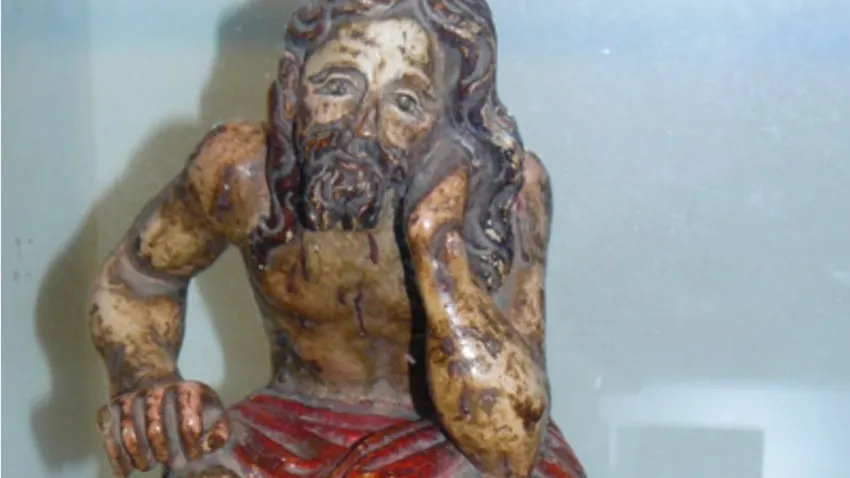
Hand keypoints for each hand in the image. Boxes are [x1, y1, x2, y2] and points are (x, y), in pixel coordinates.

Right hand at [96, 380, 229, 475]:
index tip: (194, 456)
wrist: (146, 373)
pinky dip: (117, 457)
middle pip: (156, 431)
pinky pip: (109, 436)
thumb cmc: (183, 401)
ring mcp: (129, 399)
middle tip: (172, 462)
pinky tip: (125, 471)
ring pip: (129, 434)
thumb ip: (218, 428)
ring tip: (148, 464)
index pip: (189, 422)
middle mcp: (155, 391)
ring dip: (140, 456)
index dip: (191, 444)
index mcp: (185, 390)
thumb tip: (210, 446)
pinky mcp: (109, 409)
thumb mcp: (208, 406)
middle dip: (164, 452)